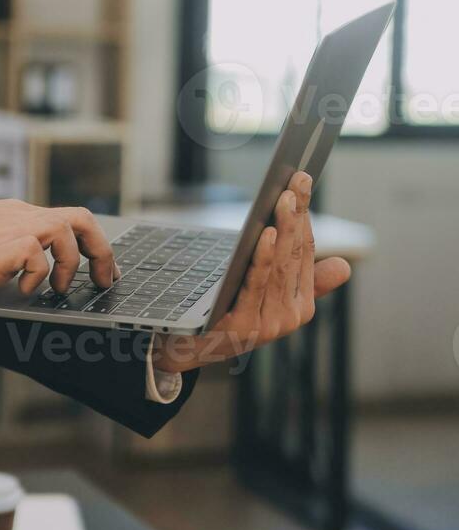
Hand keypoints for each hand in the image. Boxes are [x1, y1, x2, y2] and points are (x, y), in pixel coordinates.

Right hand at [0, 200, 118, 297]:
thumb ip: (4, 248)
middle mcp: (16, 216)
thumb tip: (28, 273)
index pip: (67, 217)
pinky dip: (39, 275)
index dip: (92, 243)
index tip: (101, 268)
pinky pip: (37, 253)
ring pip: (66, 229)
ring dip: (73, 264)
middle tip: (104, 280)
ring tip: (60, 288)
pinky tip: (22, 289)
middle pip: (80, 218)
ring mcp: (7, 228)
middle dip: (102, 251)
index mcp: (12, 213)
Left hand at [152, 172, 350, 373]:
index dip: (305, 216)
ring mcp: (267, 325)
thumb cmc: (227, 313)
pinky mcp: (242, 328)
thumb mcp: (268, 297)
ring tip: (285, 199)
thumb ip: (304, 283)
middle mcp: (288, 318)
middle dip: (297, 215)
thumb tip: (343, 267)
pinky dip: (263, 258)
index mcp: (300, 307)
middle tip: (296, 181)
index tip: (301, 182)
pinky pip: (255, 285)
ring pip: (279, 268)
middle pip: (294, 256)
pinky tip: (267, 234)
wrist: (185, 348)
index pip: (306, 253)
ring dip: (285, 230)